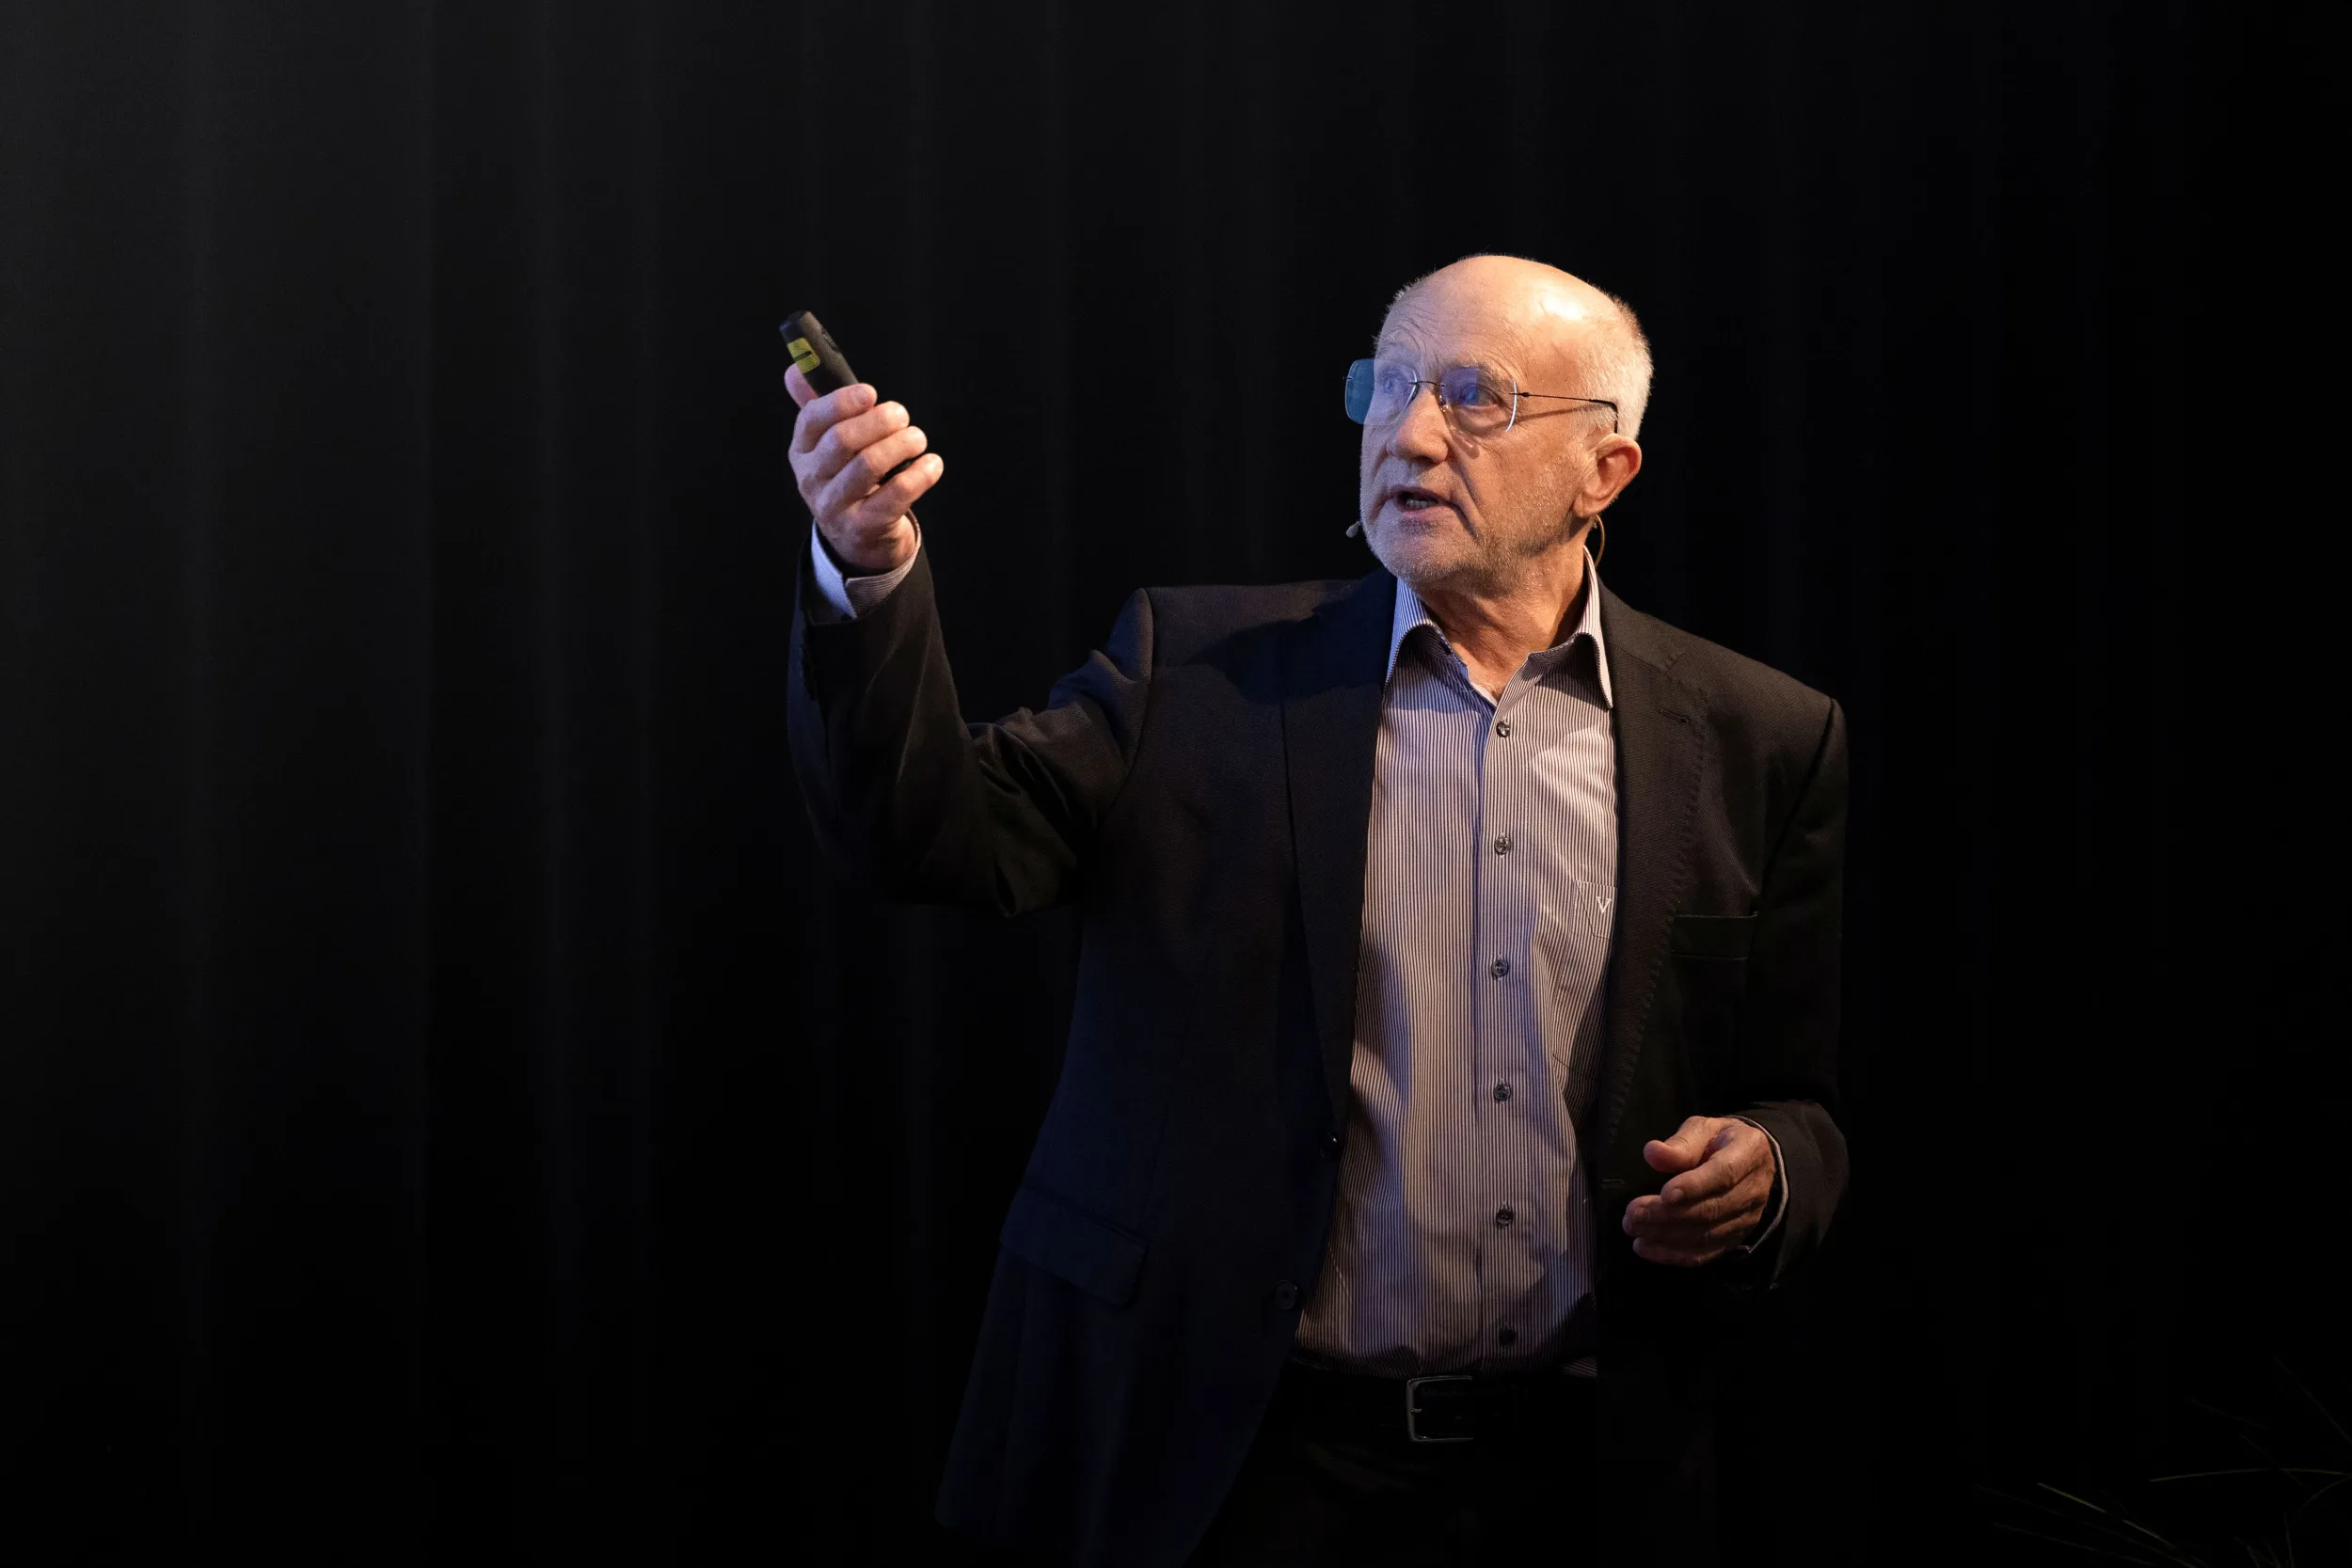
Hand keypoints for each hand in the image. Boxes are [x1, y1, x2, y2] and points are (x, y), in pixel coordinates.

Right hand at [786, 363, 941, 573]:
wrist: (858, 540)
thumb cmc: (848, 479)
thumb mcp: (827, 446)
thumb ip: (817, 406)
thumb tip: (796, 368)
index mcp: (802, 452)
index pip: (812, 420)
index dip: (841, 402)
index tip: (870, 393)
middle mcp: (812, 479)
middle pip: (842, 440)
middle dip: (878, 422)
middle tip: (902, 415)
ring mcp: (835, 506)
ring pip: (869, 465)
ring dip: (901, 444)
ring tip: (918, 438)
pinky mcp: (864, 528)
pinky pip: (896, 495)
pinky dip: (919, 475)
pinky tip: (932, 464)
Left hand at [1621, 1115, 1775, 1266]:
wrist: (1751, 1162)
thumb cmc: (1720, 1140)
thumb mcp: (1704, 1128)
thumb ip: (1681, 1142)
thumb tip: (1653, 1153)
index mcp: (1749, 1154)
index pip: (1723, 1174)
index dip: (1694, 1187)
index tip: (1665, 1194)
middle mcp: (1753, 1191)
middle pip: (1711, 1209)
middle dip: (1668, 1215)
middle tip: (1633, 1214)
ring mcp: (1746, 1219)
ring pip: (1706, 1235)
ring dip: (1666, 1235)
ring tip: (1634, 1228)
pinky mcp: (1735, 1239)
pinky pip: (1705, 1253)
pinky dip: (1674, 1255)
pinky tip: (1647, 1248)